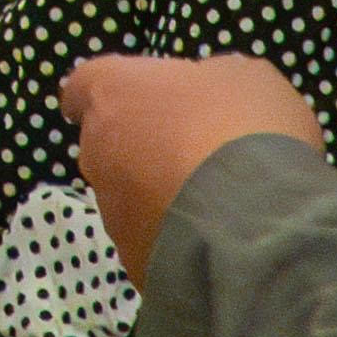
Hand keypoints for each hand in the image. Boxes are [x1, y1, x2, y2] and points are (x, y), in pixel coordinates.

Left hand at [57, 53, 326, 284]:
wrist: (252, 224)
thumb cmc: (242, 127)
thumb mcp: (242, 77)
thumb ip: (207, 80)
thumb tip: (202, 96)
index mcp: (112, 92)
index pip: (83, 86)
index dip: (108, 93)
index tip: (130, 101)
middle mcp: (95, 149)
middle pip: (106, 143)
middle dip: (139, 147)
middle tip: (190, 153)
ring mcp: (109, 210)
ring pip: (125, 197)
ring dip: (157, 196)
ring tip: (211, 205)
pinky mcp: (130, 260)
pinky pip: (149, 241)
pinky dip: (173, 239)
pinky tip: (214, 242)